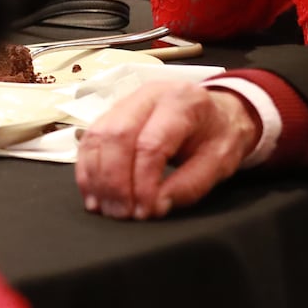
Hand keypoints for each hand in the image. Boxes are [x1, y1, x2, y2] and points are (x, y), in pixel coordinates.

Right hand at [75, 80, 259, 219]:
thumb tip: (154, 206)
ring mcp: (128, 99)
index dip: (143, 183)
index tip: (145, 212)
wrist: (219, 113)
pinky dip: (88, 167)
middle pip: (118, 135)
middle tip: (121, 214)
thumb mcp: (220, 162)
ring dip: (96, 176)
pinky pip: (91, 138)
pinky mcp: (114, 111)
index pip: (152, 144)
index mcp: (182, 101)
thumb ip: (189, 185)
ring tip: (104, 207)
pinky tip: (94, 192)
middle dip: (114, 181)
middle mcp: (150, 93)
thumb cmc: (220, 135)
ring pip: (98, 135)